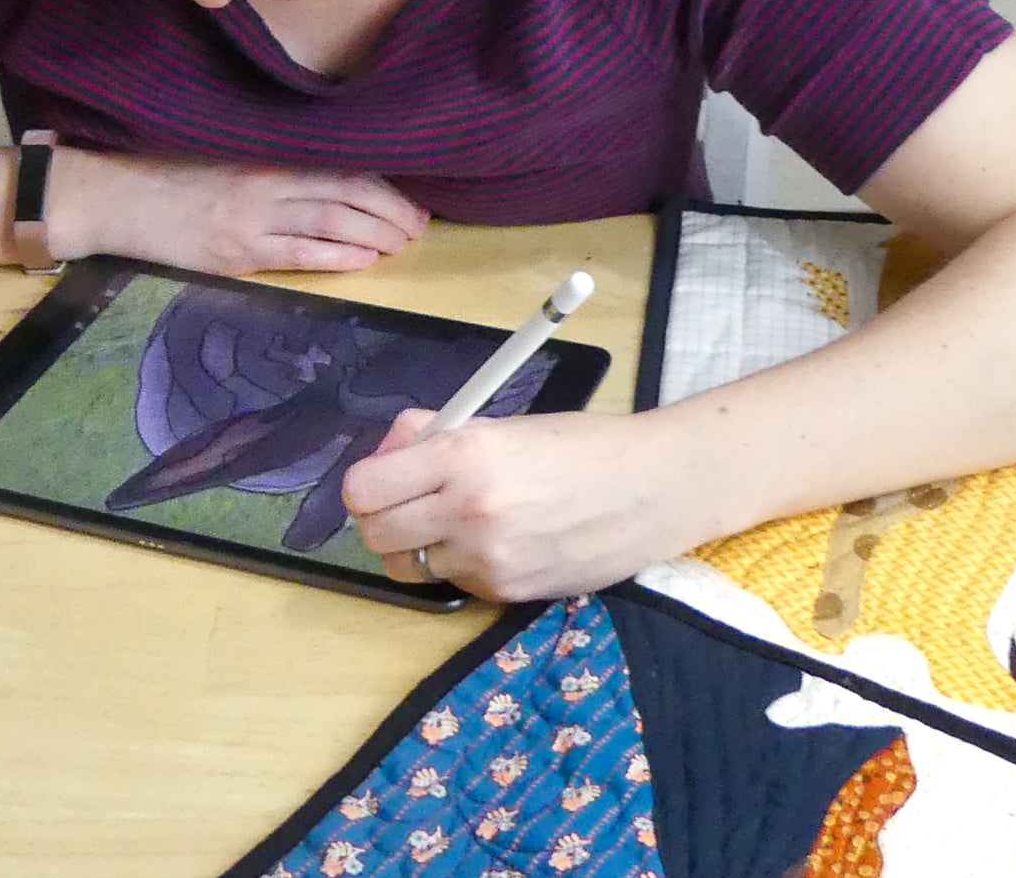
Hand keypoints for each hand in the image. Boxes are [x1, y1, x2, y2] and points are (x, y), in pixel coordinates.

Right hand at [51, 151, 428, 273]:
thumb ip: (271, 159)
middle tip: (419, 226)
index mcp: (266, 151)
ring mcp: (253, 218)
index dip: (385, 183)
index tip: (411, 196)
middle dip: (393, 212)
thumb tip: (325, 172)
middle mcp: (267, 181)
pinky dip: (338, 256)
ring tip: (403, 244)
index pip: (343, 164)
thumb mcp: (222, 149)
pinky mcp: (235, 253)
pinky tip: (364, 260)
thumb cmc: (162, 166)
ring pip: (333, 224)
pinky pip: (300, 255)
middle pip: (350, 193)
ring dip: (377, 235)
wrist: (107, 193)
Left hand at [342, 404, 732, 602]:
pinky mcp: (508, 592)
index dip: (366, 484)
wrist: (651, 488)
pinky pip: (454, 582)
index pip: (364, 489)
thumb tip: (385, 456)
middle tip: (407, 502)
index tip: (381, 479)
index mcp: (462, 454)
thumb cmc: (576, 444)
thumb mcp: (498, 422)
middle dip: (381, 518)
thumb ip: (432, 437)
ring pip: (408, 566)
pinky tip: (496, 541)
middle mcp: (468, 510)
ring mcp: (488, 559)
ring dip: (416, 546)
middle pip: (374, 535)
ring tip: (452, 522)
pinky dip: (460, 564)